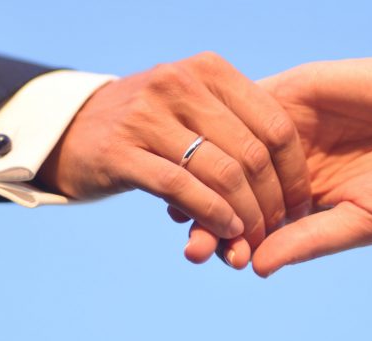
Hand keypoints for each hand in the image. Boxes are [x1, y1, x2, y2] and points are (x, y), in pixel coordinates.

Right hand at [38, 52, 311, 268]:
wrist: (71, 131)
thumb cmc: (149, 127)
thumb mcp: (194, 108)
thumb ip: (238, 128)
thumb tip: (293, 178)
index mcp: (208, 70)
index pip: (274, 123)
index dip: (294, 172)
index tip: (301, 205)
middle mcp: (179, 83)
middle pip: (251, 152)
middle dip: (272, 200)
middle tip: (278, 230)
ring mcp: (147, 114)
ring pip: (221, 173)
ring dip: (245, 216)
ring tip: (251, 239)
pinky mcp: (120, 150)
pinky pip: (181, 188)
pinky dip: (212, 215)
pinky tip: (225, 232)